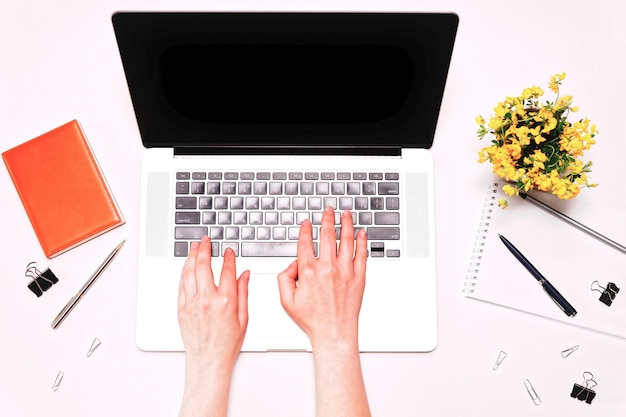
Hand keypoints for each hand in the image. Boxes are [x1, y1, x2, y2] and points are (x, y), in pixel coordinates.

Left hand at [178, 236, 249, 370]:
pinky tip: (187, 266)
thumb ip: (244, 293)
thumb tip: (244, 275)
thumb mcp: (243, 318)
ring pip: (189, 272)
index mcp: (226, 301)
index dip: (228, 257)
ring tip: (194, 247)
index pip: (226, 270)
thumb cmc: (227, 344)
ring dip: (191, 257)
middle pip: (203, 265)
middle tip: (205, 240)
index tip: (228, 251)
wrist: (208, 361)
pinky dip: (184, 272)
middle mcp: (207, 300)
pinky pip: (181, 285)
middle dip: (204, 249)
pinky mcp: (182, 309)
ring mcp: (192, 303)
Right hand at [277, 207, 367, 348]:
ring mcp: (345, 271)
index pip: (306, 242)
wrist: (334, 332)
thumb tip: (292, 264)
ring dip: (346, 224)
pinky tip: (362, 233)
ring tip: (346, 214)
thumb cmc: (313, 320)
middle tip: (328, 210)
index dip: (306, 229)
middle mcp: (327, 268)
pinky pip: (362, 254)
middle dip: (327, 219)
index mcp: (308, 272)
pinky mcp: (358, 277)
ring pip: (346, 240)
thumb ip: (284, 278)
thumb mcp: (287, 300)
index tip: (307, 223)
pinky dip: (362, 241)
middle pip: (328, 235)